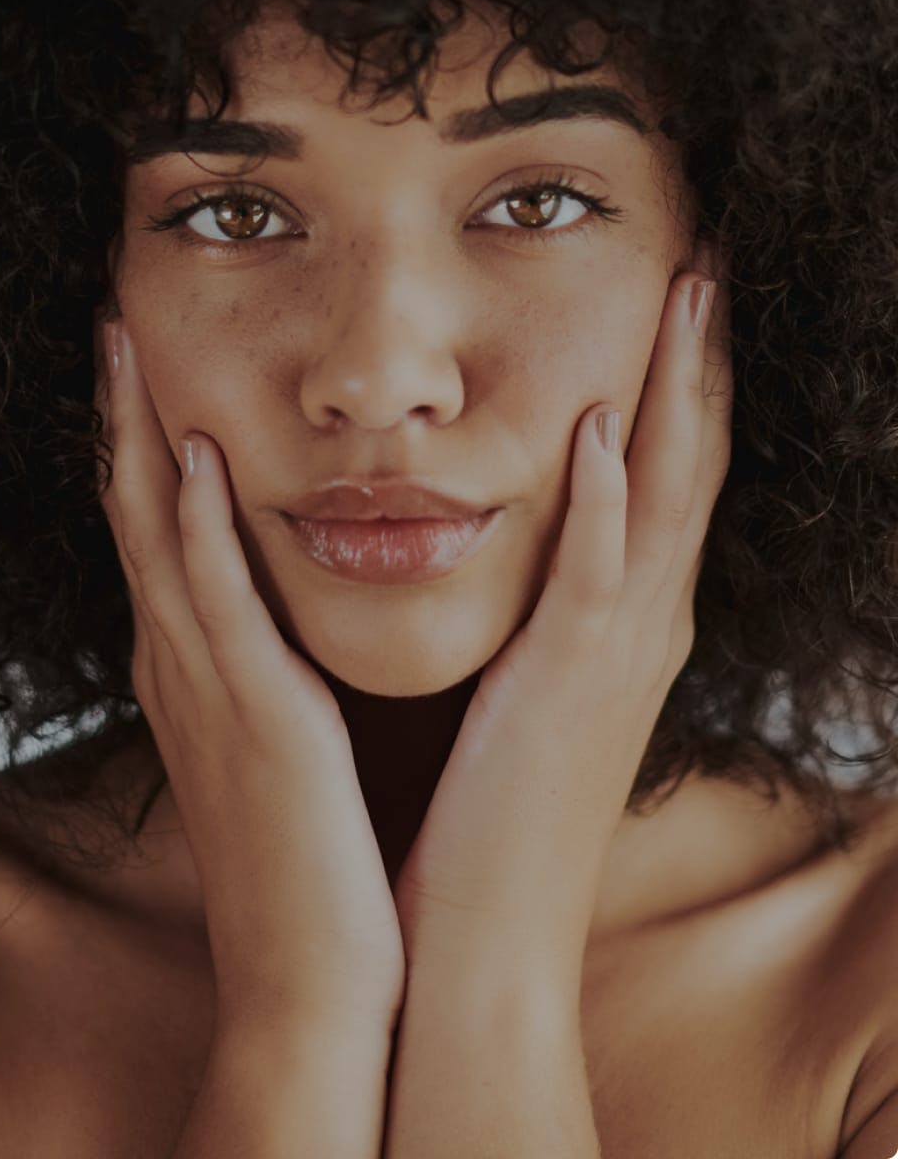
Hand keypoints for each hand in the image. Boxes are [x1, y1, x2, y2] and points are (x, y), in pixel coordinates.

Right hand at [94, 316, 405, 1037]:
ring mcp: (205, 687)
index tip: (144, 357)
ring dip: (137, 436)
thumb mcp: (277, 738)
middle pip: (133, 510)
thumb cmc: (305, 853)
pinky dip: (193, 529)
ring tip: (128, 346)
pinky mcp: (252, 715)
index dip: (139, 437)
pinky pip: (212, 604)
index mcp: (194, 664)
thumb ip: (265, 666)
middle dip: (120, 413)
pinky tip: (190, 459)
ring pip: (153, 537)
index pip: (154, 527)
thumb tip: (275, 608)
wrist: (313, 972)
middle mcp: (181, 662)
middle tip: (112, 319)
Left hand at [391, 241, 732, 982]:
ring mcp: (615, 655)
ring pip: (666, 497)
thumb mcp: (533, 690)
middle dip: (702, 355)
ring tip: (685, 292)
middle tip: (708, 254)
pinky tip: (602, 426)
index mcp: (629, 619)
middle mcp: (644, 624)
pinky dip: (608, 501)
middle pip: (692, 460)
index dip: (685, 378)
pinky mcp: (566, 690)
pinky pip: (597, 577)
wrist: (485, 940)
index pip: (674, 472)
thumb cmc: (496, 810)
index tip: (680, 290)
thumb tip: (531, 543)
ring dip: (676, 391)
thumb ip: (547, 613)